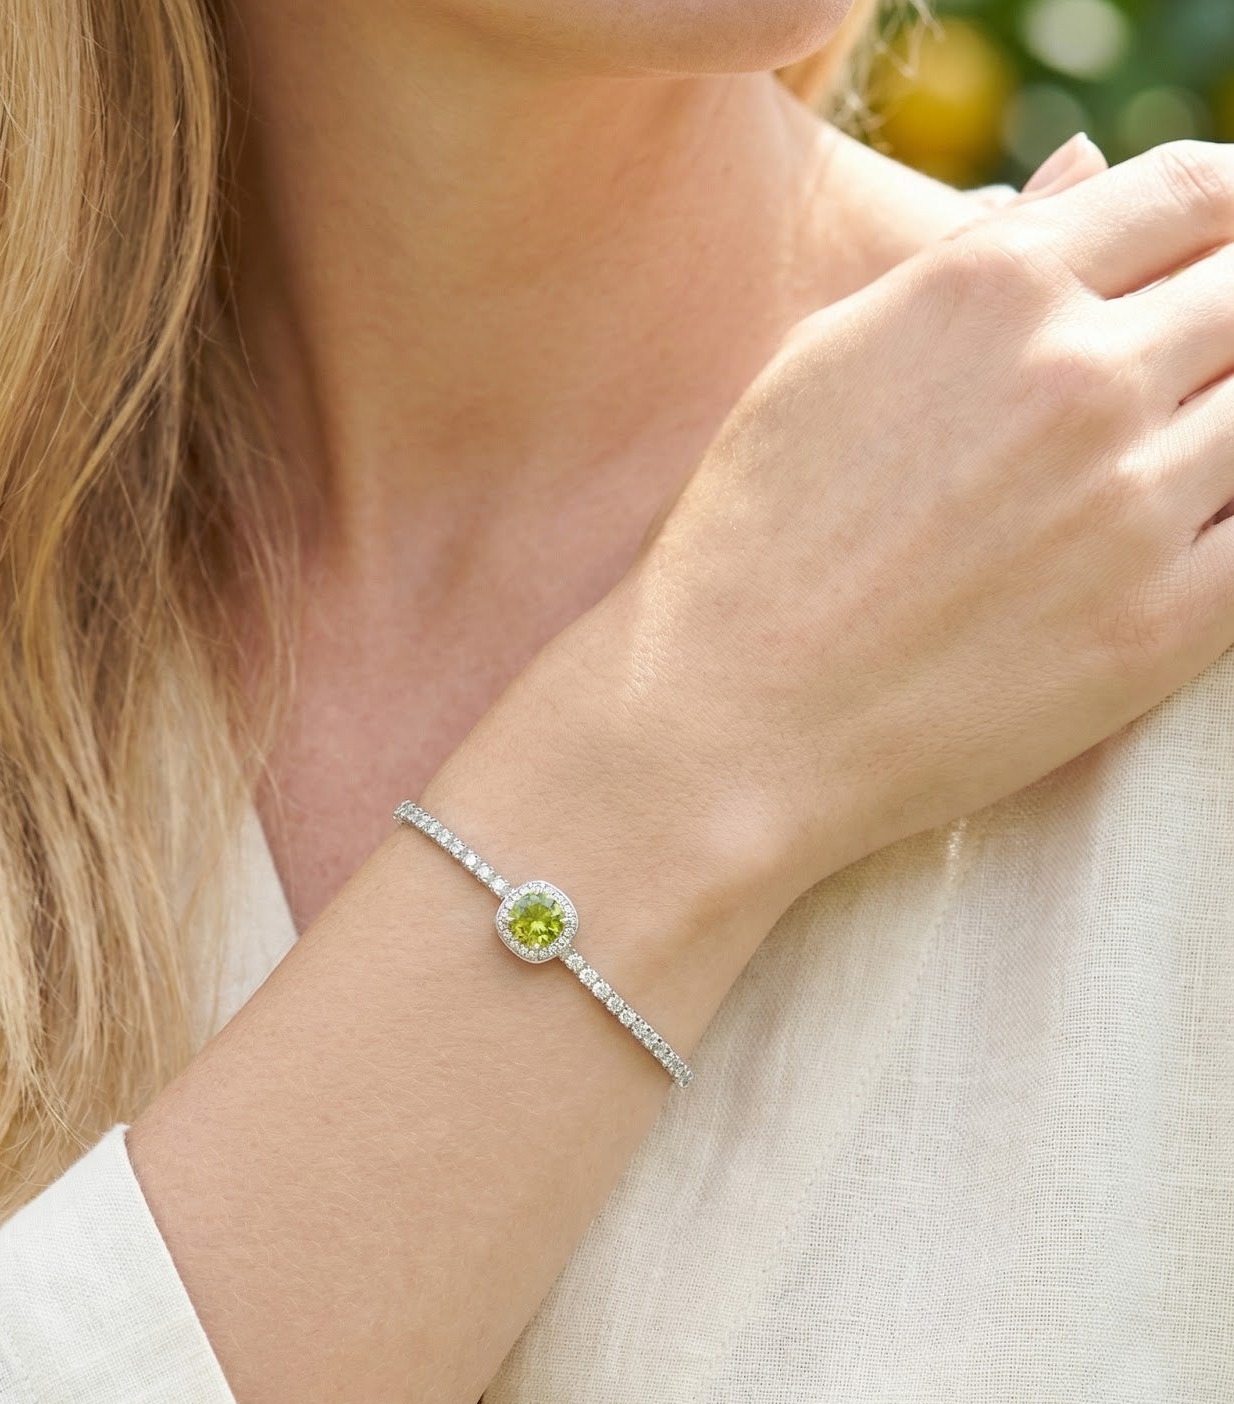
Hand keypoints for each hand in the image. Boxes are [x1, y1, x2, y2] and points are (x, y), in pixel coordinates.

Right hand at [579, 139, 1233, 900]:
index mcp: (991, 288)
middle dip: (1226, 321)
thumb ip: (969, 261)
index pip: (1191, 191)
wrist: (725, 723)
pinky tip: (1175, 538)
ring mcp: (1133, 502)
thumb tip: (1082, 176)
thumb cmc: (748, 543)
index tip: (1198, 266)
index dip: (1214, 220)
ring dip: (1224, 425)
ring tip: (1148, 471)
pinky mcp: (1165, 624)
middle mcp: (1081, 375)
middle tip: (1172, 380)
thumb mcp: (825, 362)